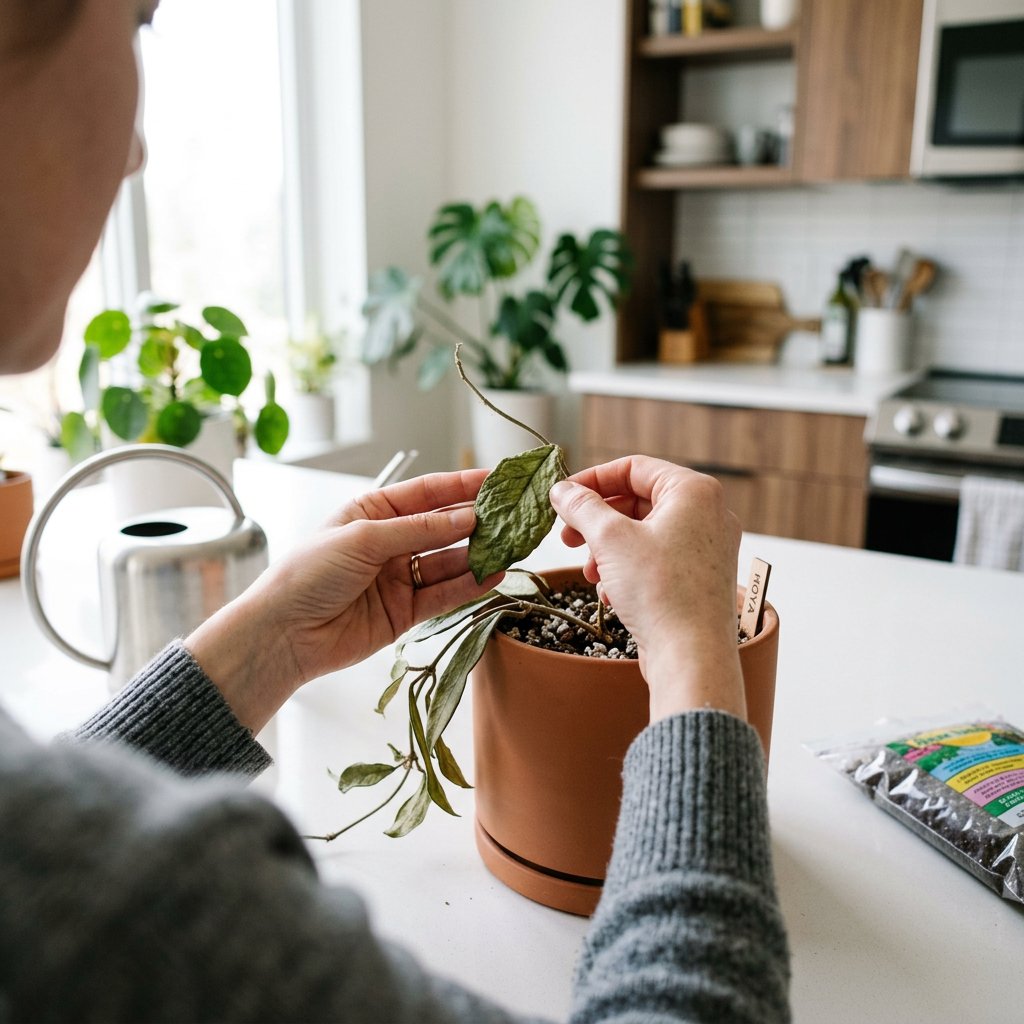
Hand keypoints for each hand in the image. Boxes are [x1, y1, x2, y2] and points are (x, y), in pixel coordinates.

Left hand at [185, 469, 500, 732]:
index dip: (463, 485)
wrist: (284, 633)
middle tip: (514, 516)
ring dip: (478, 554)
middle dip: (478, 521)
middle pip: (443, 527)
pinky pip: (444, 594)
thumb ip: (418, 529)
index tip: (498, 480)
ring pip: (449, 561)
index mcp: (373, 512)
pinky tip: (493, 574)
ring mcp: (399, 577)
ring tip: (511, 546)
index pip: (427, 492)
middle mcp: (389, 542)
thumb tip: (467, 518)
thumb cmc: (309, 573)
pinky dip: (469, 585)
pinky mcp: (405, 612)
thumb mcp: (363, 538)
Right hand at [548, 456, 744, 723]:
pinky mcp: (701, 578)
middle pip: (638, 501)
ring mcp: (708, 547)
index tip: (561, 497)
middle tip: (567, 538)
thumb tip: (562, 490)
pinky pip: (657, 559)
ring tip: (589, 573)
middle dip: (597, 520)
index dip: (592, 480)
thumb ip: (582, 507)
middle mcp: (709, 514)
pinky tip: (611, 593)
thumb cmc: (660, 592)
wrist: (692, 657)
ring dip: (608, 549)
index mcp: (694, 491)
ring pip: (644, 533)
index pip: (634, 468)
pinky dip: (628, 569)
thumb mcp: (610, 539)